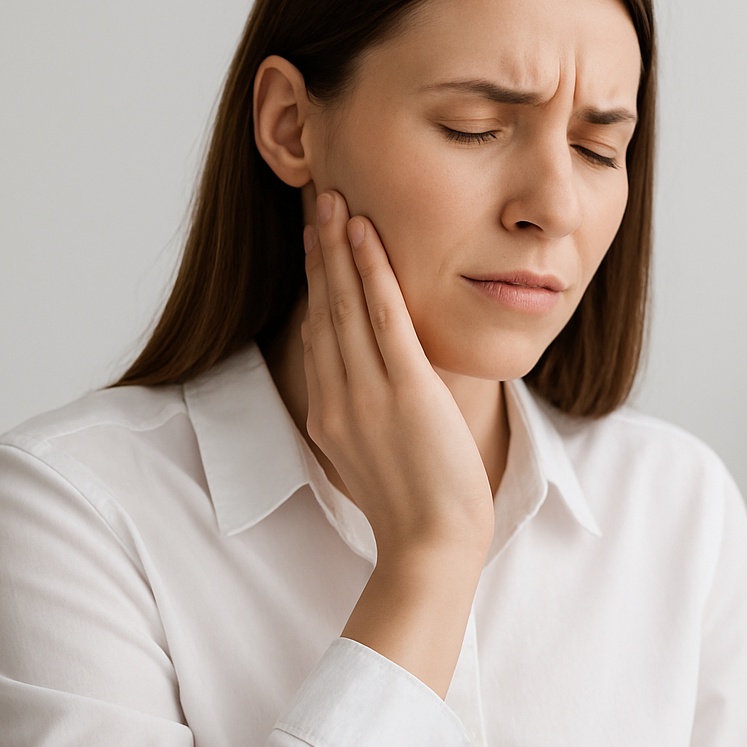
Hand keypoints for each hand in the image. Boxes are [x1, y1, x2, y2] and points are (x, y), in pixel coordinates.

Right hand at [300, 188, 494, 560]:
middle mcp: (337, 398)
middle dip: (318, 251)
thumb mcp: (370, 457)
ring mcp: (367, 394)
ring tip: (333, 200)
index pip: (317, 333)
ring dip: (338, 248)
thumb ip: (358, 413)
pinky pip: (385, 319)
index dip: (315, 284)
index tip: (315, 243)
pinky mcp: (405, 392)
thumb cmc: (414, 509)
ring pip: (347, 305)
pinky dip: (374, 273)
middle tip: (315, 200)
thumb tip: (358, 375)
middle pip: (323, 309)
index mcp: (327, 414)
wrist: (431, 546)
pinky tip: (367, 236)